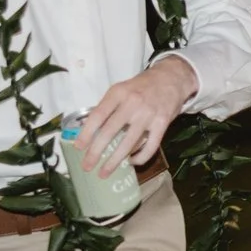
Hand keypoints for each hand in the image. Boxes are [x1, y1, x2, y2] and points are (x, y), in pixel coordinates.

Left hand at [78, 55, 196, 175]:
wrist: (171, 78)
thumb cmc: (142, 86)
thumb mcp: (122, 89)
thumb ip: (108, 107)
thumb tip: (88, 128)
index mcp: (118, 93)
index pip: (98, 115)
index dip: (86, 133)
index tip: (78, 147)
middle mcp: (132, 103)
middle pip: (110, 131)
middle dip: (96, 152)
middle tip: (87, 166)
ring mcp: (148, 114)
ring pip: (128, 143)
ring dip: (114, 161)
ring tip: (104, 172)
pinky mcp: (162, 123)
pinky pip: (150, 146)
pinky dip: (140, 158)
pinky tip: (131, 162)